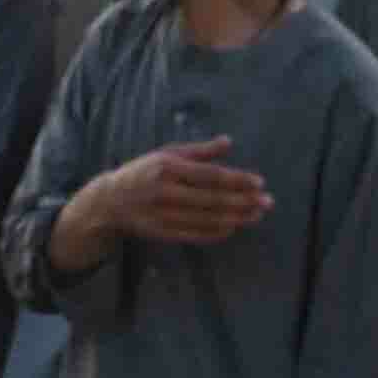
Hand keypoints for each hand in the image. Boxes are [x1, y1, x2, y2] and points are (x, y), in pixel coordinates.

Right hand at [75, 138, 271, 251]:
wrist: (110, 201)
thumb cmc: (144, 172)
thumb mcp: (167, 154)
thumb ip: (199, 151)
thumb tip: (228, 142)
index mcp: (167, 167)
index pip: (210, 176)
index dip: (237, 180)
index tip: (260, 183)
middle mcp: (164, 192)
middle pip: (213, 199)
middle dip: (244, 201)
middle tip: (267, 202)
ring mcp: (162, 215)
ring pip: (207, 219)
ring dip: (237, 218)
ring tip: (257, 214)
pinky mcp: (162, 233)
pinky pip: (196, 235)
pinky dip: (218, 232)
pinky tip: (235, 227)